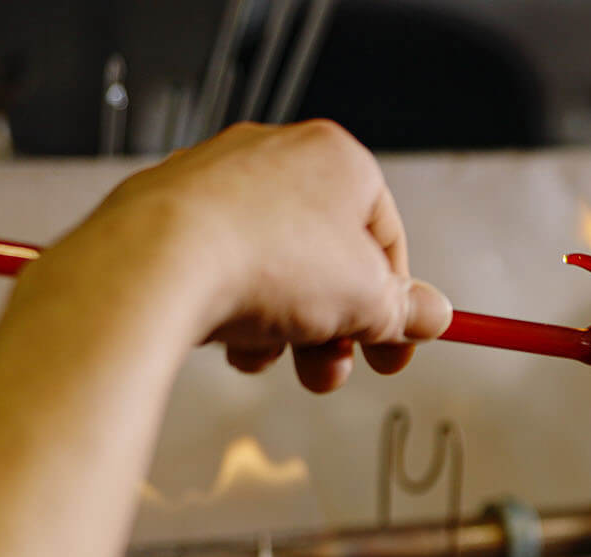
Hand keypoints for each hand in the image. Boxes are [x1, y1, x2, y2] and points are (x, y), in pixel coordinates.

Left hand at [45, 120, 451, 391]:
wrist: (158, 263)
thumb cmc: (268, 261)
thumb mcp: (368, 301)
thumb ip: (405, 310)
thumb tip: (433, 316)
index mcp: (337, 159)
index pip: (385, 237)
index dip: (395, 303)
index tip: (394, 347)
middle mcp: (276, 155)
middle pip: (327, 256)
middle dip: (336, 325)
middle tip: (332, 368)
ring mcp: (218, 180)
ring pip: (274, 267)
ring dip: (285, 326)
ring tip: (275, 359)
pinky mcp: (169, 211)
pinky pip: (222, 267)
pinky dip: (234, 308)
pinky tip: (231, 340)